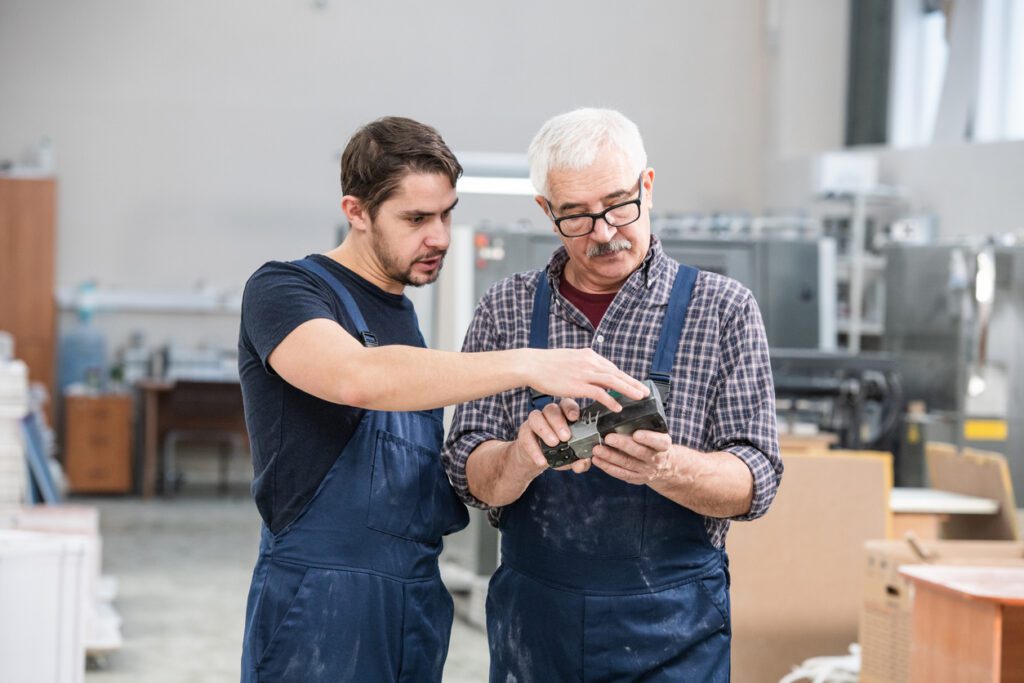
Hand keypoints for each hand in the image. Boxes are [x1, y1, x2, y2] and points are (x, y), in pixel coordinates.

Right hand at [509, 399, 590, 476]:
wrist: (538, 459)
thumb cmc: (559, 451)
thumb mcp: (571, 457)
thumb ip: (579, 460)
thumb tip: (584, 462)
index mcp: (564, 415)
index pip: (567, 404)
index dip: (570, 408)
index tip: (574, 418)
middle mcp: (549, 414)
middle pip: (552, 409)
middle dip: (559, 422)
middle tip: (566, 436)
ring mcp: (534, 422)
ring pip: (536, 417)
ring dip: (545, 430)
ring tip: (554, 444)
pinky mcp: (523, 433)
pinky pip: (527, 437)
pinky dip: (534, 450)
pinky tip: (542, 460)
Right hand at [526, 348, 647, 412]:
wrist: (531, 364)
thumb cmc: (546, 364)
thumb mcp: (568, 359)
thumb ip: (581, 366)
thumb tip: (589, 373)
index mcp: (588, 355)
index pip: (611, 367)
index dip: (624, 377)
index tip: (634, 383)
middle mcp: (589, 361)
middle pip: (616, 373)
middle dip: (632, 382)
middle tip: (645, 391)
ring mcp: (584, 372)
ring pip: (613, 381)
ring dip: (628, 389)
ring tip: (640, 397)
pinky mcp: (577, 384)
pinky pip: (599, 393)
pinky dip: (611, 400)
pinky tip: (618, 407)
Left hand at [591, 430, 674, 484]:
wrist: (664, 466)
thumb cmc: (655, 444)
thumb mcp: (658, 433)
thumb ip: (647, 424)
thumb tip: (631, 408)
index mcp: (663, 445)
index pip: (659, 442)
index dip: (648, 438)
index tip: (636, 434)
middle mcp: (656, 459)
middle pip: (639, 452)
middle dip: (623, 445)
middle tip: (608, 438)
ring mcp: (646, 471)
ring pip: (627, 463)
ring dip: (610, 456)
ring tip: (597, 449)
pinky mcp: (636, 478)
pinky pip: (621, 473)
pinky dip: (608, 467)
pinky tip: (597, 460)